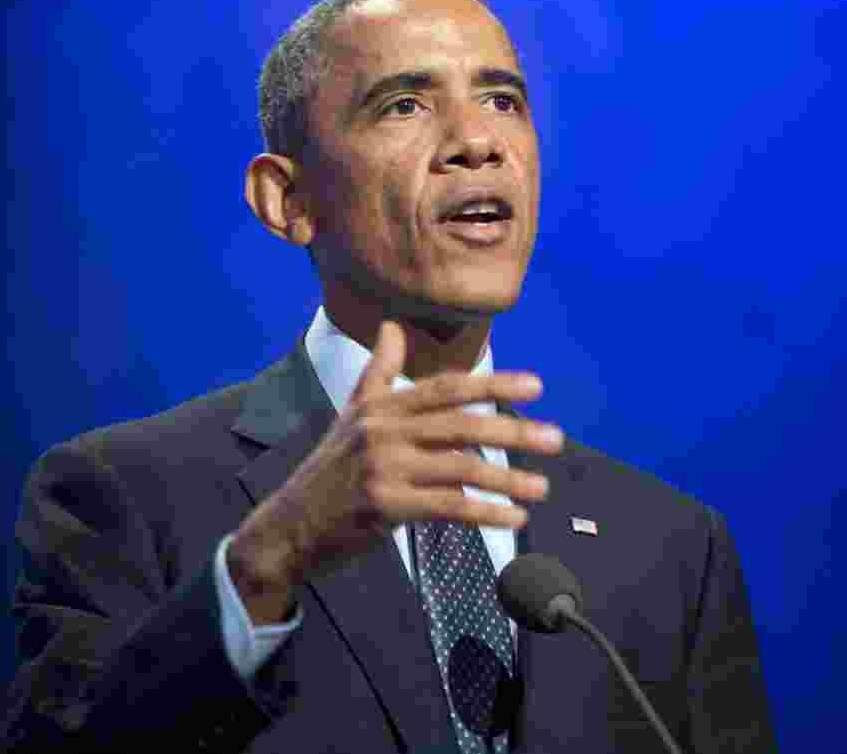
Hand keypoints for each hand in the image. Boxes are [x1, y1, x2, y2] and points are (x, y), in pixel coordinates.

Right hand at [228, 320, 563, 622]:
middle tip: (555, 438)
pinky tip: (513, 517)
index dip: (493, 385)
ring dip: (507, 478)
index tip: (536, 386)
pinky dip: (485, 512)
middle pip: (460, 426)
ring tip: (542, 487)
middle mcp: (383, 431)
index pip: (446, 389)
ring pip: (460, 469)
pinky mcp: (385, 505)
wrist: (291, 522)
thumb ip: (379, 371)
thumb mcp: (353, 412)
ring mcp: (383, 468)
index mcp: (382, 406)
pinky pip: (448, 507)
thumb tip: (392, 325)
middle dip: (513, 431)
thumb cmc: (331, 467)